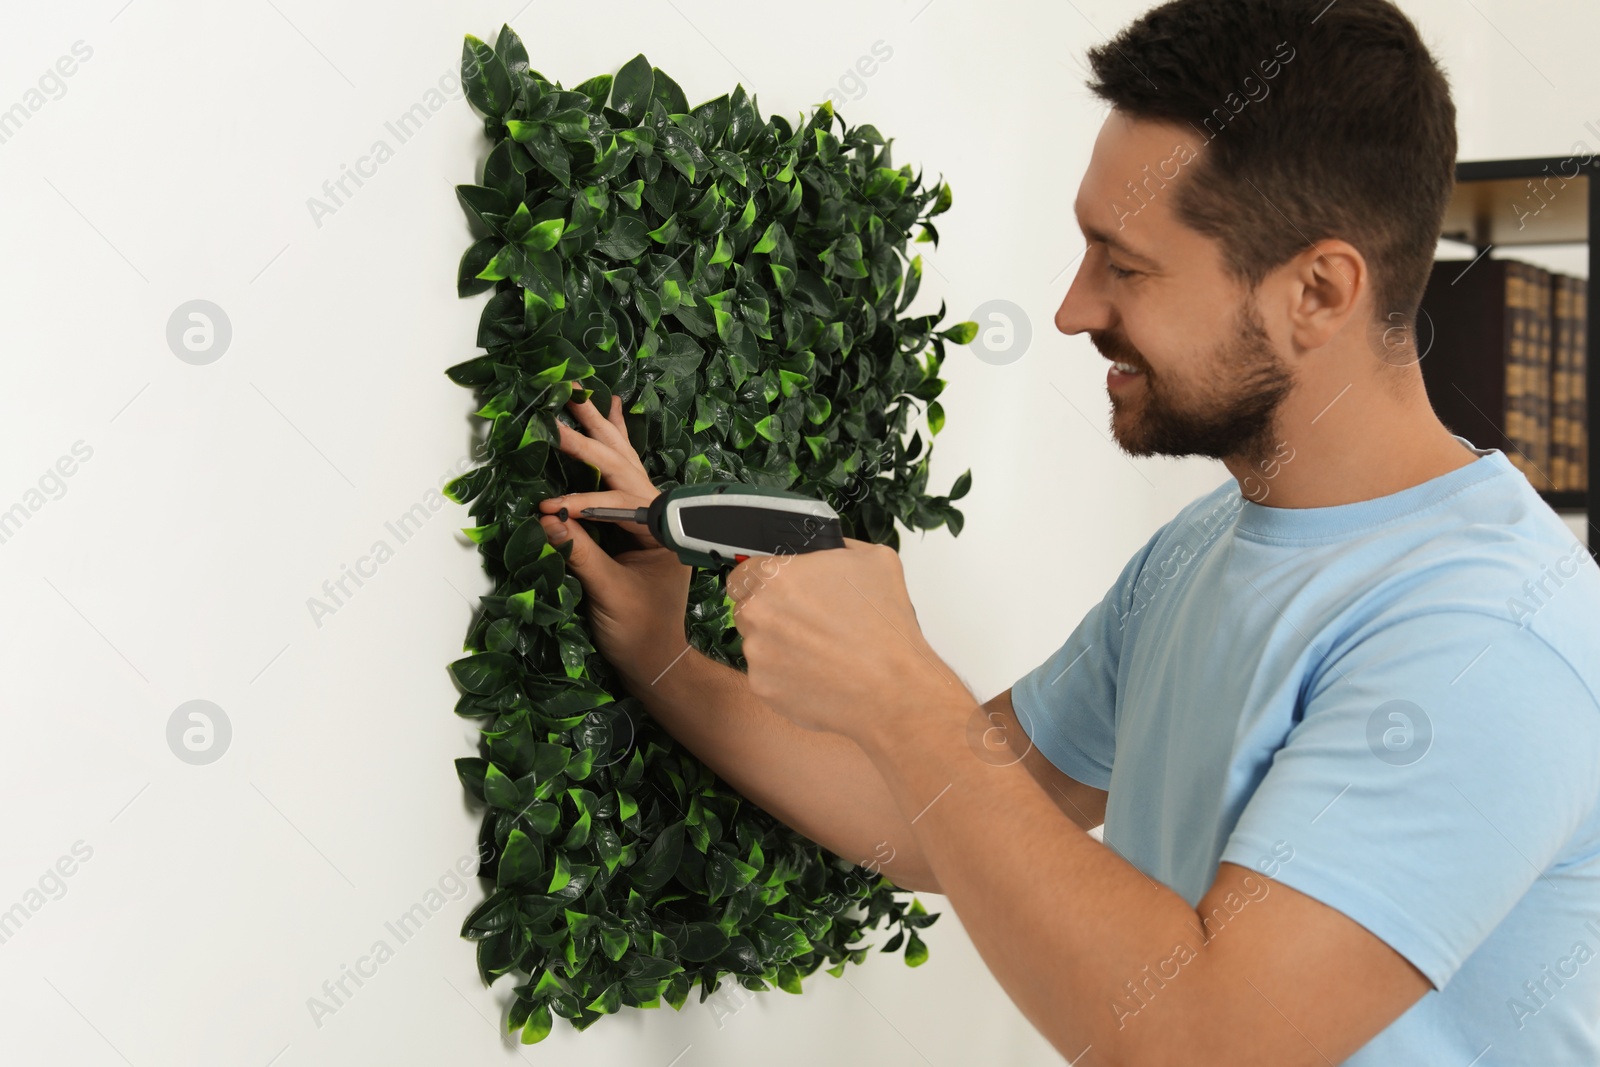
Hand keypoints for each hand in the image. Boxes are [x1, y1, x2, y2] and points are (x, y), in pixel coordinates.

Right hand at [537, 383, 691, 682]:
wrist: (656, 659)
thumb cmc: (637, 630)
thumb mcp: (607, 593)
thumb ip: (580, 554)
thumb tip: (546, 521)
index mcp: (663, 530)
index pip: (618, 499)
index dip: (581, 501)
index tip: (546, 507)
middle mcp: (661, 517)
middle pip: (625, 466)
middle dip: (592, 437)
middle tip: (565, 404)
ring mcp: (651, 518)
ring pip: (626, 464)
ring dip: (604, 431)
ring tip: (586, 396)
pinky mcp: (637, 525)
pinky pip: (624, 478)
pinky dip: (613, 449)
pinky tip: (611, 419)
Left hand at [725, 538, 961, 744]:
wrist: (893, 689)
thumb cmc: (884, 627)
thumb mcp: (874, 559)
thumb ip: (837, 548)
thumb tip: (829, 550)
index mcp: (776, 576)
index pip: (743, 573)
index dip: (763, 582)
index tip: (779, 592)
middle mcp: (758, 614)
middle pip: (747, 609)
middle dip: (771, 614)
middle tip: (807, 622)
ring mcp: (757, 653)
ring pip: (758, 644)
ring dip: (779, 645)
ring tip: (820, 651)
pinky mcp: (763, 687)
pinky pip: (767, 675)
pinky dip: (786, 674)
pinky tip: (818, 672)